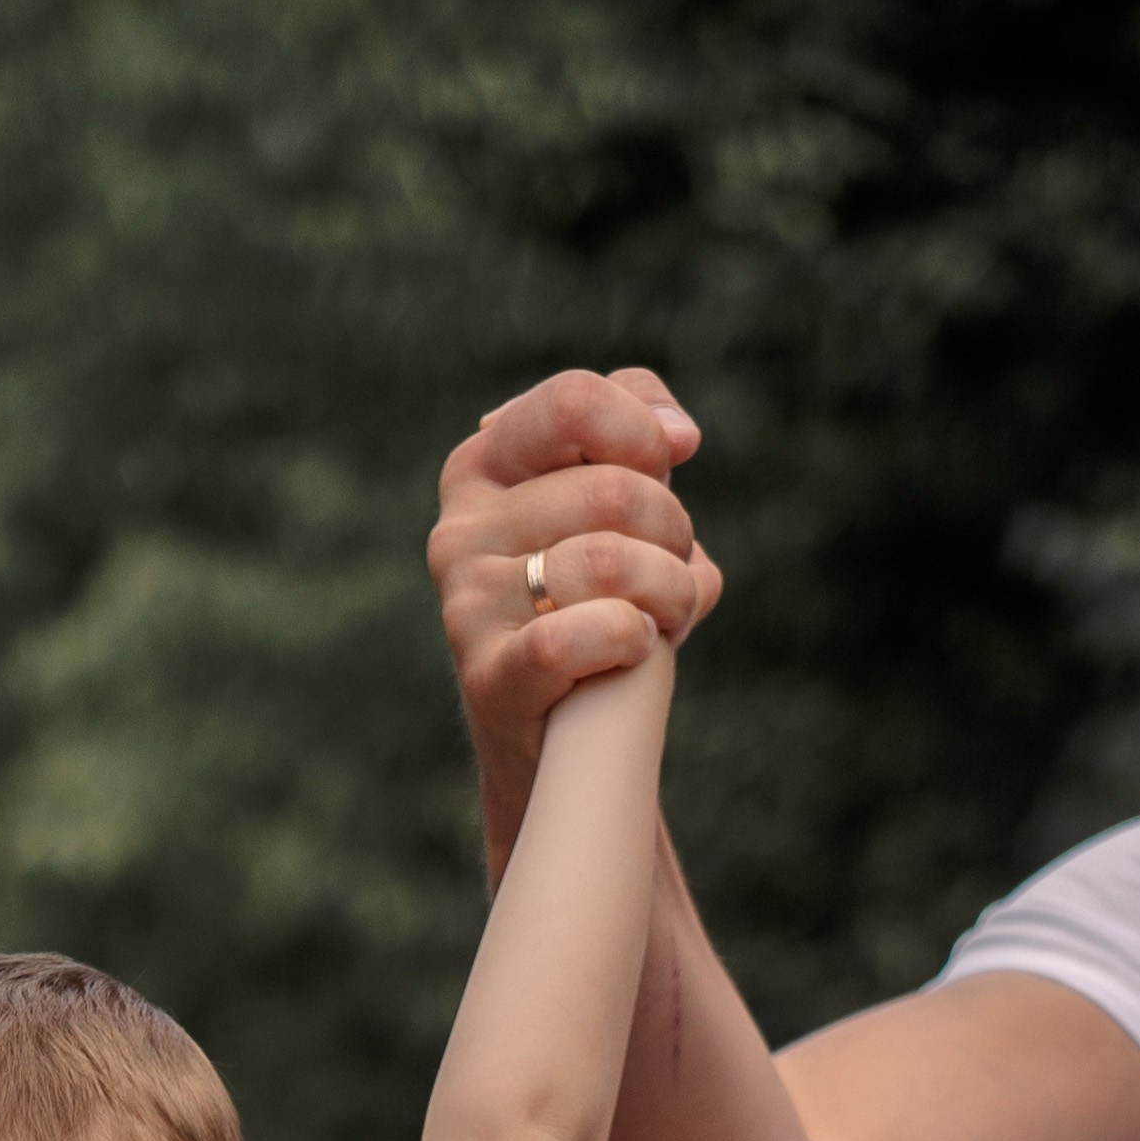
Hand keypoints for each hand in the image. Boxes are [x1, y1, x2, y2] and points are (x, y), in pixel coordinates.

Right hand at [427, 367, 718, 862]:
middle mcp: (460, 529)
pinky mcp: (487, 680)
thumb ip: (636, 430)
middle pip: (612, 489)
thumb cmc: (593, 602)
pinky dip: (630, 639)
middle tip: (673, 572)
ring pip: (609, 561)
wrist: (557, 739)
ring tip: (665, 617)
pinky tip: (635, 648)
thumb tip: (679, 438)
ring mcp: (465, 605)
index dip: (643, 435)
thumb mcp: (612, 502)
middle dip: (672, 531)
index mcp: (482, 466)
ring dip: (670, 591)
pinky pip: (573, 638)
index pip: (574, 402)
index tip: (669, 467)